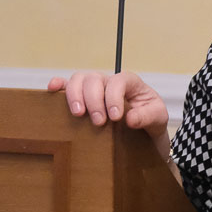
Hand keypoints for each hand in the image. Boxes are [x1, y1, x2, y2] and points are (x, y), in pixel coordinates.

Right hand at [48, 71, 169, 137]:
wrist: (144, 131)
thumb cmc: (150, 120)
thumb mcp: (158, 119)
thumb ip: (147, 116)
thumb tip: (130, 119)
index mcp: (129, 83)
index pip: (118, 81)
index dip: (114, 97)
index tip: (116, 117)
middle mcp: (109, 81)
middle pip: (95, 80)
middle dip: (94, 101)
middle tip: (99, 122)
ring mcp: (94, 88)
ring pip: (78, 79)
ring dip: (75, 95)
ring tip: (79, 114)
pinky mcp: (82, 97)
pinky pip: (66, 85)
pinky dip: (58, 85)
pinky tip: (52, 90)